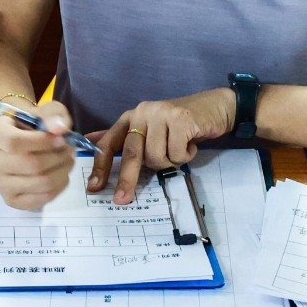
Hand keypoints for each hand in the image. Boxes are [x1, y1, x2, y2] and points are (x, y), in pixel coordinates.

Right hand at [0, 100, 75, 210]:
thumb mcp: (42, 111)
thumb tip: (60, 129)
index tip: (61, 139)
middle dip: (58, 157)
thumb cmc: (29, 124)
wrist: (18, 141)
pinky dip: (58, 187)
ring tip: (68, 161)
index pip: (14, 142)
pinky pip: (41, 199)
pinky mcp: (11, 200)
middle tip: (70, 150)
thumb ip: (53, 115)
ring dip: (62, 172)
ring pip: (39, 183)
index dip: (43, 142)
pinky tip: (61, 175)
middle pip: (30, 165)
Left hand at [86, 88, 236, 204]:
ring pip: (157, 157)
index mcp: (131, 117)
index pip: (110, 143)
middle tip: (123, 200)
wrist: (214, 107)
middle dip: (127, 179)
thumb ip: (125, 137)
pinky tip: (191, 143)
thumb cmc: (180, 123)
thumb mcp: (151, 129)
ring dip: (170, 161)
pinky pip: (177, 154)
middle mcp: (142, 112)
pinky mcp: (180, 119)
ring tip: (179, 148)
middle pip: (131, 153)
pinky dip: (186, 155)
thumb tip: (92, 141)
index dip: (100, 166)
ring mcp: (161, 114)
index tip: (94, 187)